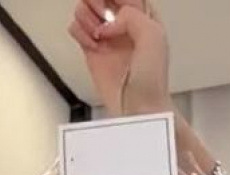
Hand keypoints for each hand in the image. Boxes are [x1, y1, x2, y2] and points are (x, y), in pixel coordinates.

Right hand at [68, 0, 171, 116]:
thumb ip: (132, 15)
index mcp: (143, 16)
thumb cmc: (152, 80)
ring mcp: (106, 38)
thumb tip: (109, 21)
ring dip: (86, 15)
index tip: (113, 5)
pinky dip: (79, 32)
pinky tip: (91, 45)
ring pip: (84, 8)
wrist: (139, 108)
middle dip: (97, 0)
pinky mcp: (91, 52)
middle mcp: (123, 24)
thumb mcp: (154, 36)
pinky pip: (75, 29)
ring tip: (97, 33)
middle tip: (102, 14)